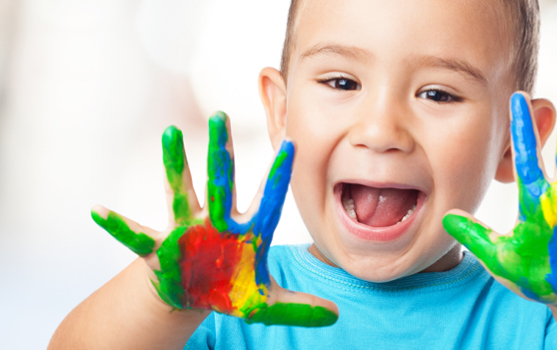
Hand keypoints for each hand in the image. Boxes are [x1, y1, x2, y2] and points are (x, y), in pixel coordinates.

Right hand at [92, 112, 337, 326]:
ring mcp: (187, 230)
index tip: (291, 143)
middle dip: (221, 152)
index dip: (278, 175)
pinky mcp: (159, 248)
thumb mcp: (264, 303)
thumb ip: (298, 307)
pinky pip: (135, 235)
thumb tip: (336, 317)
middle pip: (221, 182)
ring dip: (174, 164)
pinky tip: (98, 211)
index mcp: (248, 231)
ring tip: (170, 132)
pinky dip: (117, 225)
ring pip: (180, 192)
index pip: (268, 198)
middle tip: (222, 116)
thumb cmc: (229, 289)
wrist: (192, 295)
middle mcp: (218, 222)